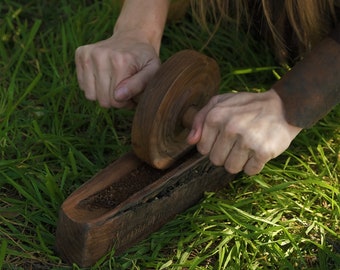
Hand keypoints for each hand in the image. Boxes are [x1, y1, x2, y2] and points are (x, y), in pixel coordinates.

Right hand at [75, 32, 160, 107]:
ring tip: (114, 84)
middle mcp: (101, 56)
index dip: (126, 102)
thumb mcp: (152, 71)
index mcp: (120, 61)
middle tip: (124, 90)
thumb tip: (118, 96)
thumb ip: (139, 85)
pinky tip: (104, 77)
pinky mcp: (80, 54)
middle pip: (102, 99)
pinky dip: (93, 86)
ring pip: (90, 95)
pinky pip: (82, 86)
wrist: (133, 37)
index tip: (132, 93)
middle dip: (115, 100)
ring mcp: (88, 54)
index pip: (116, 100)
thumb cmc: (144, 59)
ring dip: (103, 94)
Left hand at [187, 89, 301, 174]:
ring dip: (239, 162)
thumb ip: (200, 119)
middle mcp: (230, 127)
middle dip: (226, 154)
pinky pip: (250, 171)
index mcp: (215, 116)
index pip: (203, 149)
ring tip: (248, 147)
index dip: (213, 146)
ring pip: (231, 168)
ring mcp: (247, 139)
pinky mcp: (264, 150)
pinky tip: (259, 151)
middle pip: (216, 161)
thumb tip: (190, 141)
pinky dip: (254, 165)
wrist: (284, 106)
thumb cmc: (247, 106)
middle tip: (238, 142)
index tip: (225, 138)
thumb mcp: (220, 102)